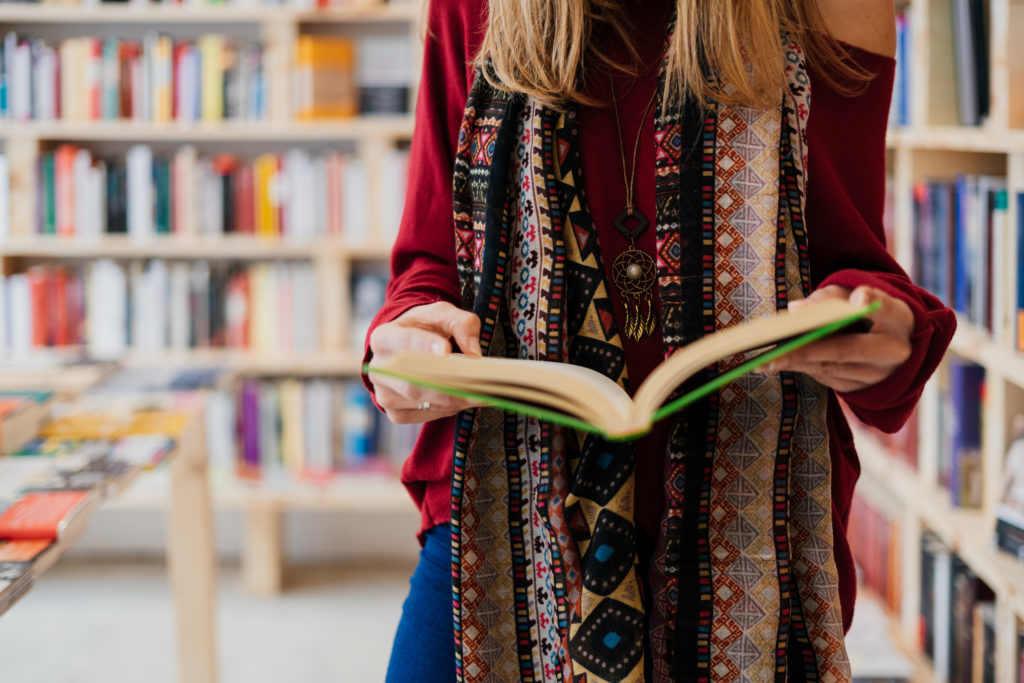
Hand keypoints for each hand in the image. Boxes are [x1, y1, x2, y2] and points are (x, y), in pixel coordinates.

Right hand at [368, 302, 483, 423]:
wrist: (409, 347)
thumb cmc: (425, 328)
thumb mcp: (443, 314)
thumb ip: (461, 324)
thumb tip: (473, 353)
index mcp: (383, 338)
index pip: (404, 342)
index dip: (424, 346)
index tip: (445, 350)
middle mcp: (379, 370)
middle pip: (414, 381)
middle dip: (448, 382)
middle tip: (478, 381)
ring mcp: (385, 395)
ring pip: (423, 401)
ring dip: (454, 397)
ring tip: (480, 390)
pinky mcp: (396, 414)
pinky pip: (427, 414)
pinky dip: (450, 407)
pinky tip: (465, 397)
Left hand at [766, 285, 913, 392]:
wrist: (892, 344)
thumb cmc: (866, 313)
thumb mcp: (852, 296)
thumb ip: (828, 298)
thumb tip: (795, 309)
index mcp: (898, 318)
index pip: (885, 309)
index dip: (870, 303)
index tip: (858, 299)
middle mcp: (894, 350)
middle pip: (845, 350)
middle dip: (804, 350)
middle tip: (771, 353)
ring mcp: (880, 375)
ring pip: (831, 368)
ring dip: (796, 363)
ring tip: (765, 360)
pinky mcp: (864, 390)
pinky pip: (829, 380)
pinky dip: (804, 369)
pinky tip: (783, 364)